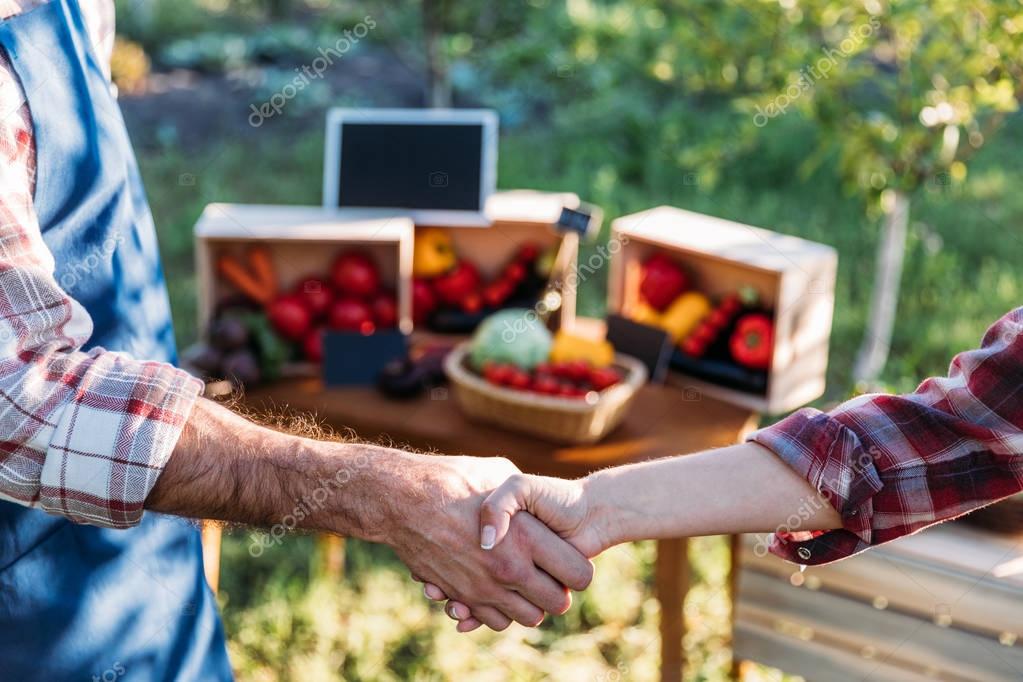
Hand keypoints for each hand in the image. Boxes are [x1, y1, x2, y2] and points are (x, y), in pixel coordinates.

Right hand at [370, 455, 593, 630]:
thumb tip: (536, 507)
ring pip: (528, 618)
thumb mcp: (501, 473)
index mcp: (527, 538)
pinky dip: (500, 612)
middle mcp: (510, 569)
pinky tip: (498, 591)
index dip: (580, 570)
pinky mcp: (463, 596)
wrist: (404, 500)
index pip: (580, 575)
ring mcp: (485, 587)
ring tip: (524, 584)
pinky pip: (495, 621)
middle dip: (558, 592)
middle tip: (550, 575)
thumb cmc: (453, 480)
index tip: (570, 559)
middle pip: (557, 604)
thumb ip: (525, 497)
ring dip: (530, 605)